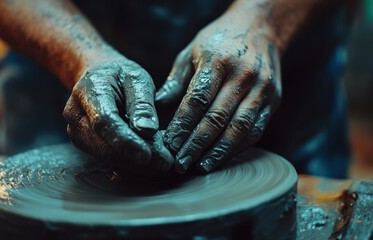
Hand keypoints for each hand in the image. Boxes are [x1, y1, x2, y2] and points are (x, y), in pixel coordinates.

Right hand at [64, 49, 172, 172]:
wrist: (97, 76)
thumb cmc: (120, 75)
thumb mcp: (137, 78)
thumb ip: (142, 104)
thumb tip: (148, 131)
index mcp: (88, 92)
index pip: (104, 122)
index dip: (125, 141)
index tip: (148, 155)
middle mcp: (76, 116)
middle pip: (105, 146)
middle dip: (137, 159)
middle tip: (167, 163)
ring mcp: (77, 133)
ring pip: (107, 157)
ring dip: (137, 165)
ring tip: (163, 162)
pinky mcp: (85, 145)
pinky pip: (108, 159)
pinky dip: (131, 163)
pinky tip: (152, 161)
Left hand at [156, 11, 281, 173]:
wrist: (261, 28)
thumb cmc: (218, 42)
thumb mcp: (191, 53)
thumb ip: (175, 82)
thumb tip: (155, 109)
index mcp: (218, 61)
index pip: (197, 100)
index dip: (182, 125)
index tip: (169, 145)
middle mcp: (243, 75)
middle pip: (217, 118)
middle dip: (197, 145)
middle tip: (181, 164)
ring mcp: (262, 89)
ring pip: (239, 128)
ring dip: (219, 152)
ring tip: (201, 168)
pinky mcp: (274, 100)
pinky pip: (256, 129)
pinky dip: (239, 147)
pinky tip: (222, 157)